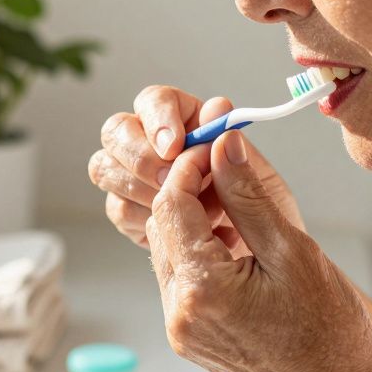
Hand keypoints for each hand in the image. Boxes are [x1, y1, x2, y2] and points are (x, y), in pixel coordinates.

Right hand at [88, 85, 304, 252]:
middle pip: (117, 130)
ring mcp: (138, 178)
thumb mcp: (264, 188)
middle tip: (167, 181)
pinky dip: (144, 220)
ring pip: (106, 167)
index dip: (158, 118)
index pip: (155, 101)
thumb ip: (239, 158)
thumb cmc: (266, 222)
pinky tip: (179, 233)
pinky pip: (118, 208)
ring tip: (186, 212)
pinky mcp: (131, 211)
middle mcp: (157, 145)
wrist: (259, 269)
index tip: (175, 146)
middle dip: (139, 156)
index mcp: (190, 123)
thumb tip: (220, 120)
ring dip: (140, 189)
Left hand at [146, 129, 371, 371]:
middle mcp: (179, 312)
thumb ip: (250, 196)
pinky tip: (238, 243)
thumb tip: (223, 145)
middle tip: (231, 166)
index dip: (192, 166)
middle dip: (191, 189)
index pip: (172, 203)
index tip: (220, 145)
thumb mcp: (294, 251)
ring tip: (241, 205)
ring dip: (196, 219)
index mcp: (202, 289)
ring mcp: (181, 328)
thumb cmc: (330, 333)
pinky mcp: (190, 336)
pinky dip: (201, 251)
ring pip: (169, 249)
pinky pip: (182, 277)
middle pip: (164, 225)